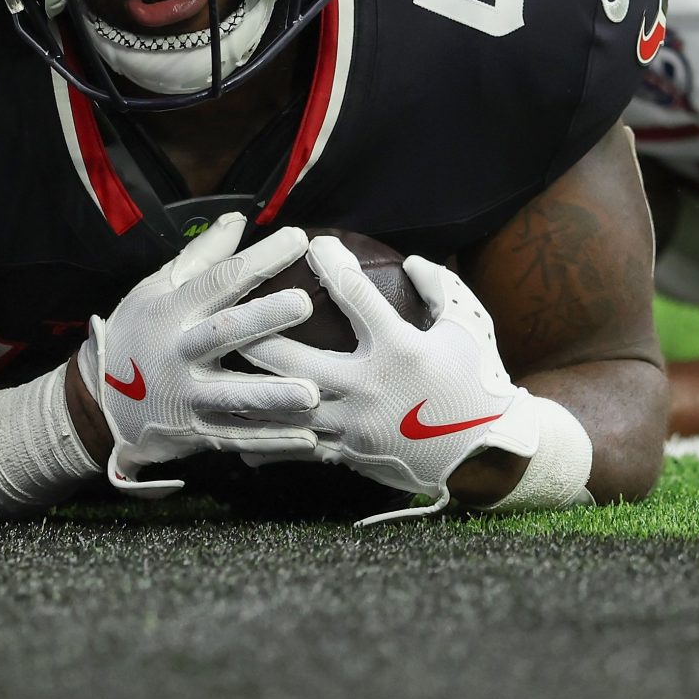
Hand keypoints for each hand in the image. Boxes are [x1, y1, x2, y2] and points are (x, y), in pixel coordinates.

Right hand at [76, 212, 322, 495]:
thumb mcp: (157, 289)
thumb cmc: (137, 333)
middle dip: (264, 319)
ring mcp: (185, 396)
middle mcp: (178, 352)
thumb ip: (201, 257)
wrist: (97, 400)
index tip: (297, 239)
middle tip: (303, 304)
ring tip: (312, 394)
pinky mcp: (193, 433)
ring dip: (272, 395)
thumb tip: (238, 219)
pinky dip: (271, 441)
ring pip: (232, 395)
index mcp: (172, 310)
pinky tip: (308, 440)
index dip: (259, 259)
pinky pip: (236, 437)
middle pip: (225, 332)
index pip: (220, 279)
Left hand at [243, 238, 583, 523]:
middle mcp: (370, 387)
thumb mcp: (469, 325)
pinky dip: (267, 439)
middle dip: (258, 338)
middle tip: (227, 317)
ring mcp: (355, 425)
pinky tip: (234, 431)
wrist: (486, 454)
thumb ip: (440, 288)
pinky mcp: (349, 452)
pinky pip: (299, 445)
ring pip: (289, 407)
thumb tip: (410, 261)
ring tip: (212, 373)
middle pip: (298, 361)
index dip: (333, 266)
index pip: (358, 297)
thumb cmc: (478, 381)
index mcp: (400, 349)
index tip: (315, 244)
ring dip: (249, 390)